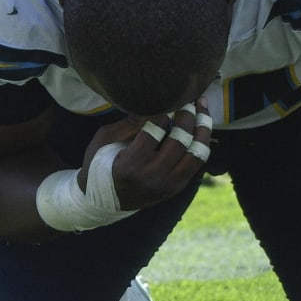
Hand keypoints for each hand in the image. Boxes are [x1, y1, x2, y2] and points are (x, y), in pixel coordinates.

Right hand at [81, 100, 212, 210]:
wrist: (101, 201)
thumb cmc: (98, 164)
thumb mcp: (103, 140)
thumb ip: (128, 124)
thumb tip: (154, 106)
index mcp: (131, 164)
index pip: (155, 130)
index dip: (163, 111)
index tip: (165, 99)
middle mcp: (153, 177)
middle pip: (180, 140)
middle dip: (187, 115)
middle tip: (188, 99)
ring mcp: (168, 186)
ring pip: (197, 154)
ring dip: (203, 129)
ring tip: (202, 109)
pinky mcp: (176, 189)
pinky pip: (197, 163)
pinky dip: (199, 143)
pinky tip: (198, 127)